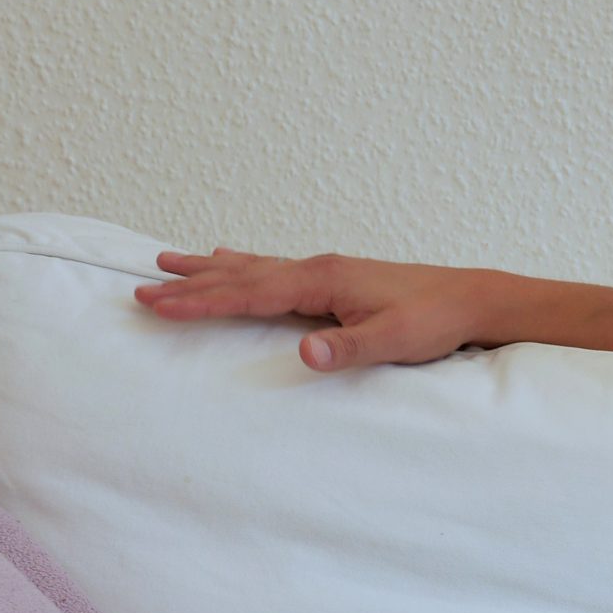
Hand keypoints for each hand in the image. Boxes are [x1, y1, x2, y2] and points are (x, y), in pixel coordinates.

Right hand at [135, 248, 494, 371]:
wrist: (472, 300)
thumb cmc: (436, 320)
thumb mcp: (395, 341)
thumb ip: (350, 348)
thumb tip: (305, 352)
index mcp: (322, 280)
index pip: (248, 293)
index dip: (199, 302)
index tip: (155, 306)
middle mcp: (318, 269)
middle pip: (240, 276)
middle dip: (190, 285)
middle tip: (140, 289)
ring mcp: (327, 271)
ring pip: (254, 268)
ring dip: (210, 269)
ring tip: (169, 261)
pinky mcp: (337, 280)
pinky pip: (275, 270)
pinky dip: (244, 267)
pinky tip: (233, 260)